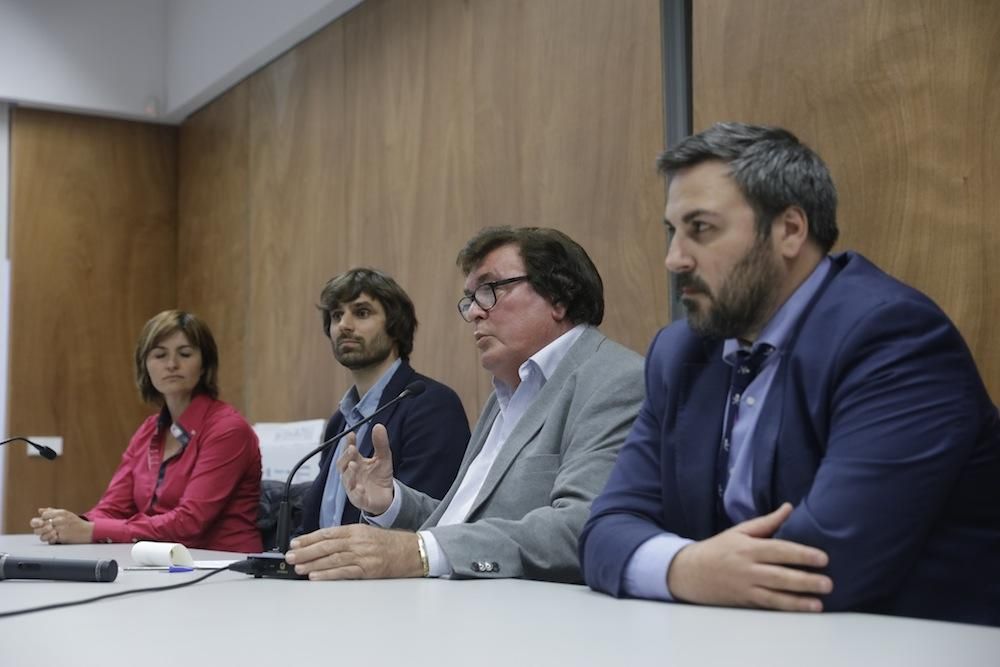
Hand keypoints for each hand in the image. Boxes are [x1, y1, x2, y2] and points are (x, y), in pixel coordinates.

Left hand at [30, 507, 94, 543]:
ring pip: (43, 535)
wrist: (88, 531)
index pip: (44, 515)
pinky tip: (54, 539)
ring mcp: (61, 529)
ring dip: (44, 536)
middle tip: (43, 531)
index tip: (44, 522)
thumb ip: (52, 511)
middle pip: (40, 525)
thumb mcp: (66, 514)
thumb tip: (40, 511)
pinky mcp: (62, 537)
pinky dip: (50, 541)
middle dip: (39, 529)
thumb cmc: (75, 522)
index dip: (41, 519)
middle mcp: (60, 519)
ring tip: (49, 536)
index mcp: (61, 513)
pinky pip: (50, 540)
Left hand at [285, 524, 422, 579]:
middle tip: (290, 557)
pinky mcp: (368, 569)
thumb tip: (325, 546)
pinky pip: (344, 572)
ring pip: (332, 558)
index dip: (309, 538)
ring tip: (298, 567)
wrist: (413, 551)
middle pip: (326, 546)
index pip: (327, 533)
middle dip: (305, 552)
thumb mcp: (368, 534)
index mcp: (356, 530)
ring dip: (312, 563)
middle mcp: (358, 541)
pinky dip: (328, 574)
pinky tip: (316, 576)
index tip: (295, 543)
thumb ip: (348, 538)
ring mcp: (363, 555)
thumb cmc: (392, 544)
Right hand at [337, 424, 394, 514]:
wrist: (387, 497)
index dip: (348, 443)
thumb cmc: (381, 476)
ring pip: (347, 480)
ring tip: (354, 465)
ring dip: (350, 473)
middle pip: (342, 465)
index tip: (351, 434)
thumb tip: (379, 426)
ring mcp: (354, 488)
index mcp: (356, 462)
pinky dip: (357, 492)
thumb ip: (381, 443)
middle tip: (352, 449)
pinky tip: (360, 487)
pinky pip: (356, 497)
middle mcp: (352, 475)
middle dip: (346, 457)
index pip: (349, 451)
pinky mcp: (360, 500)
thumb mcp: (383, 458)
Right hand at [668, 503, 832, 611]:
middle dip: (805, 580)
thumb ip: (767, 522)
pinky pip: (768, 605)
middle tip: (828, 583)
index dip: (801, 554)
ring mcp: (745, 586)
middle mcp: (747, 568)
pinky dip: (786, 607)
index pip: (778, 550)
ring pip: (775, 594)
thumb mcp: (739, 531)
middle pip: (780, 575)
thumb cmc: (718, 549)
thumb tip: (789, 508)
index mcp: (747, 547)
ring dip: (799, 599)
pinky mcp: (744, 600)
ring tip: (819, 603)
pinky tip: (803, 609)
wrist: (690, 572)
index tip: (822, 558)